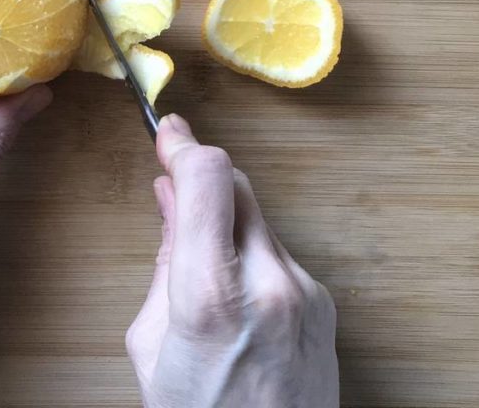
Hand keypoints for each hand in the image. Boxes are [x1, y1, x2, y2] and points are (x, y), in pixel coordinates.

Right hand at [127, 115, 338, 407]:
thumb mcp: (153, 346)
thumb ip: (166, 261)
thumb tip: (169, 199)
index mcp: (212, 296)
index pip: (207, 178)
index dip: (183, 145)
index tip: (166, 132)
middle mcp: (269, 284)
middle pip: (237, 183)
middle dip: (202, 175)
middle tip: (174, 174)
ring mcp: (305, 293)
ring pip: (257, 217)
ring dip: (225, 218)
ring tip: (200, 254)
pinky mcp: (325, 303)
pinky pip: (278, 252)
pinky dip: (251, 252)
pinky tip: (235, 289)